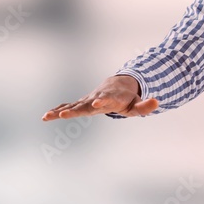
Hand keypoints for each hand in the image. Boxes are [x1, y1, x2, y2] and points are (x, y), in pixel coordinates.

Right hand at [41, 75, 158, 120]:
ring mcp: (87, 101)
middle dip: (75, 110)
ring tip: (47, 117)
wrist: (117, 86)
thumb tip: (157, 102)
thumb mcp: (138, 104)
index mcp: (110, 99)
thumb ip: (146, 106)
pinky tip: (46, 116)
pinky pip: (68, 106)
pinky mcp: (81, 103)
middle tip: (65, 115)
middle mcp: (96, 99)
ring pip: (73, 106)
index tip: (96, 104)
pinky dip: (58, 110)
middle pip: (85, 105)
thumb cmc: (128, 98)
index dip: (102, 102)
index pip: (106, 101)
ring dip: (60, 111)